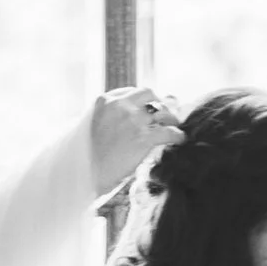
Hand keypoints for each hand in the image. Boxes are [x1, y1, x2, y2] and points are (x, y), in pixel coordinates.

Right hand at [90, 87, 183, 202]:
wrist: (86, 173)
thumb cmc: (87, 155)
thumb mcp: (91, 126)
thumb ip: (107, 116)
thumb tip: (128, 116)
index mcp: (104, 101)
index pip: (131, 91)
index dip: (142, 100)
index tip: (148, 107)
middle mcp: (120, 106)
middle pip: (149, 94)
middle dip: (159, 102)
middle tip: (165, 114)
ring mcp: (133, 120)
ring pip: (162, 111)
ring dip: (171, 118)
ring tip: (175, 125)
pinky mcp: (144, 138)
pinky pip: (169, 132)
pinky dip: (177, 135)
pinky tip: (180, 139)